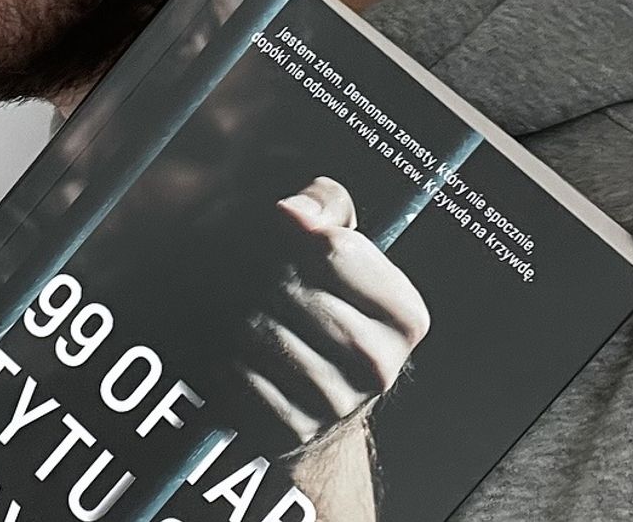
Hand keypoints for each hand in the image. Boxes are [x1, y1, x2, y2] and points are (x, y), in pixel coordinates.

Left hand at [235, 175, 429, 453]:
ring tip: (246, 309)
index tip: (283, 236)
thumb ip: (323, 203)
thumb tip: (292, 214)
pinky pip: (239, 372)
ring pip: (259, 329)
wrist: (300, 384)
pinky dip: (227, 354)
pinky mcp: (292, 429)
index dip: (293, 233)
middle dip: (259, 271)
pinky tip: (238, 350)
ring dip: (237, 311)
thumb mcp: (333, 235)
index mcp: (405, 314)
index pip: (331, 249)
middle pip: (289, 287)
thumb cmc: (316, 294)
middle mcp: (380, 364)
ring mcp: (337, 403)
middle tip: (253, 274)